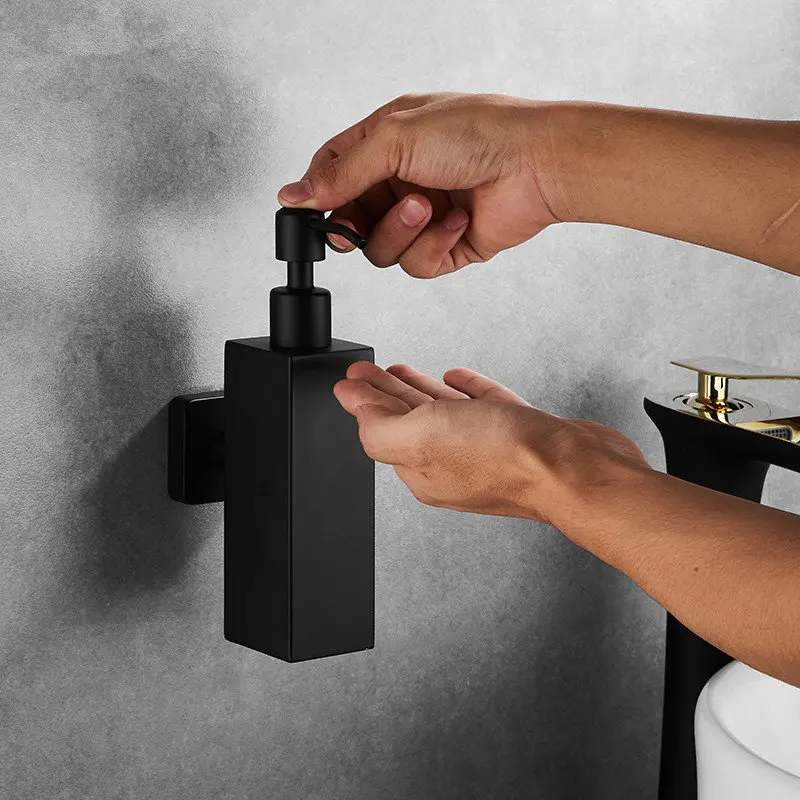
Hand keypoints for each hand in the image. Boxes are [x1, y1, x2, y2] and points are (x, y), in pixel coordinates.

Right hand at [277, 92, 561, 278]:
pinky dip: (434, 246)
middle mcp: (401, 181)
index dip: (317, 194)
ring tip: (429, 207)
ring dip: (401, 232)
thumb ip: (341, 173)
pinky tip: (457, 221)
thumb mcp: (395, 139)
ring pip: (381, 249)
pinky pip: (417, 265)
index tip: (307, 211)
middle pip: (351, 220)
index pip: (332, 171)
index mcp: (385, 142)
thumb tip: (293, 195)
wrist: (537, 166)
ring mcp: (423, 217)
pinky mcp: (445, 247)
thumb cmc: (478, 134)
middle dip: (359, 224)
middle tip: (361, 221)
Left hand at [333, 361, 650, 525]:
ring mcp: (486, 450)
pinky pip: (482, 406)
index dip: (363, 400)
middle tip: (366, 372)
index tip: (350, 378)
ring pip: (442, 413)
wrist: (577, 470)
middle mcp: (452, 464)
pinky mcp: (518, 434)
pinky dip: (464, 390)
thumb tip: (353, 406)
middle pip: (408, 421)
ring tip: (399, 371)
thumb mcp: (422, 438)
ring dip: (417, 390)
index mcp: (423, 470)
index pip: (381, 430)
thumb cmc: (509, 460)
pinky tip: (456, 378)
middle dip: (384, 393)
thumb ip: (380, 427)